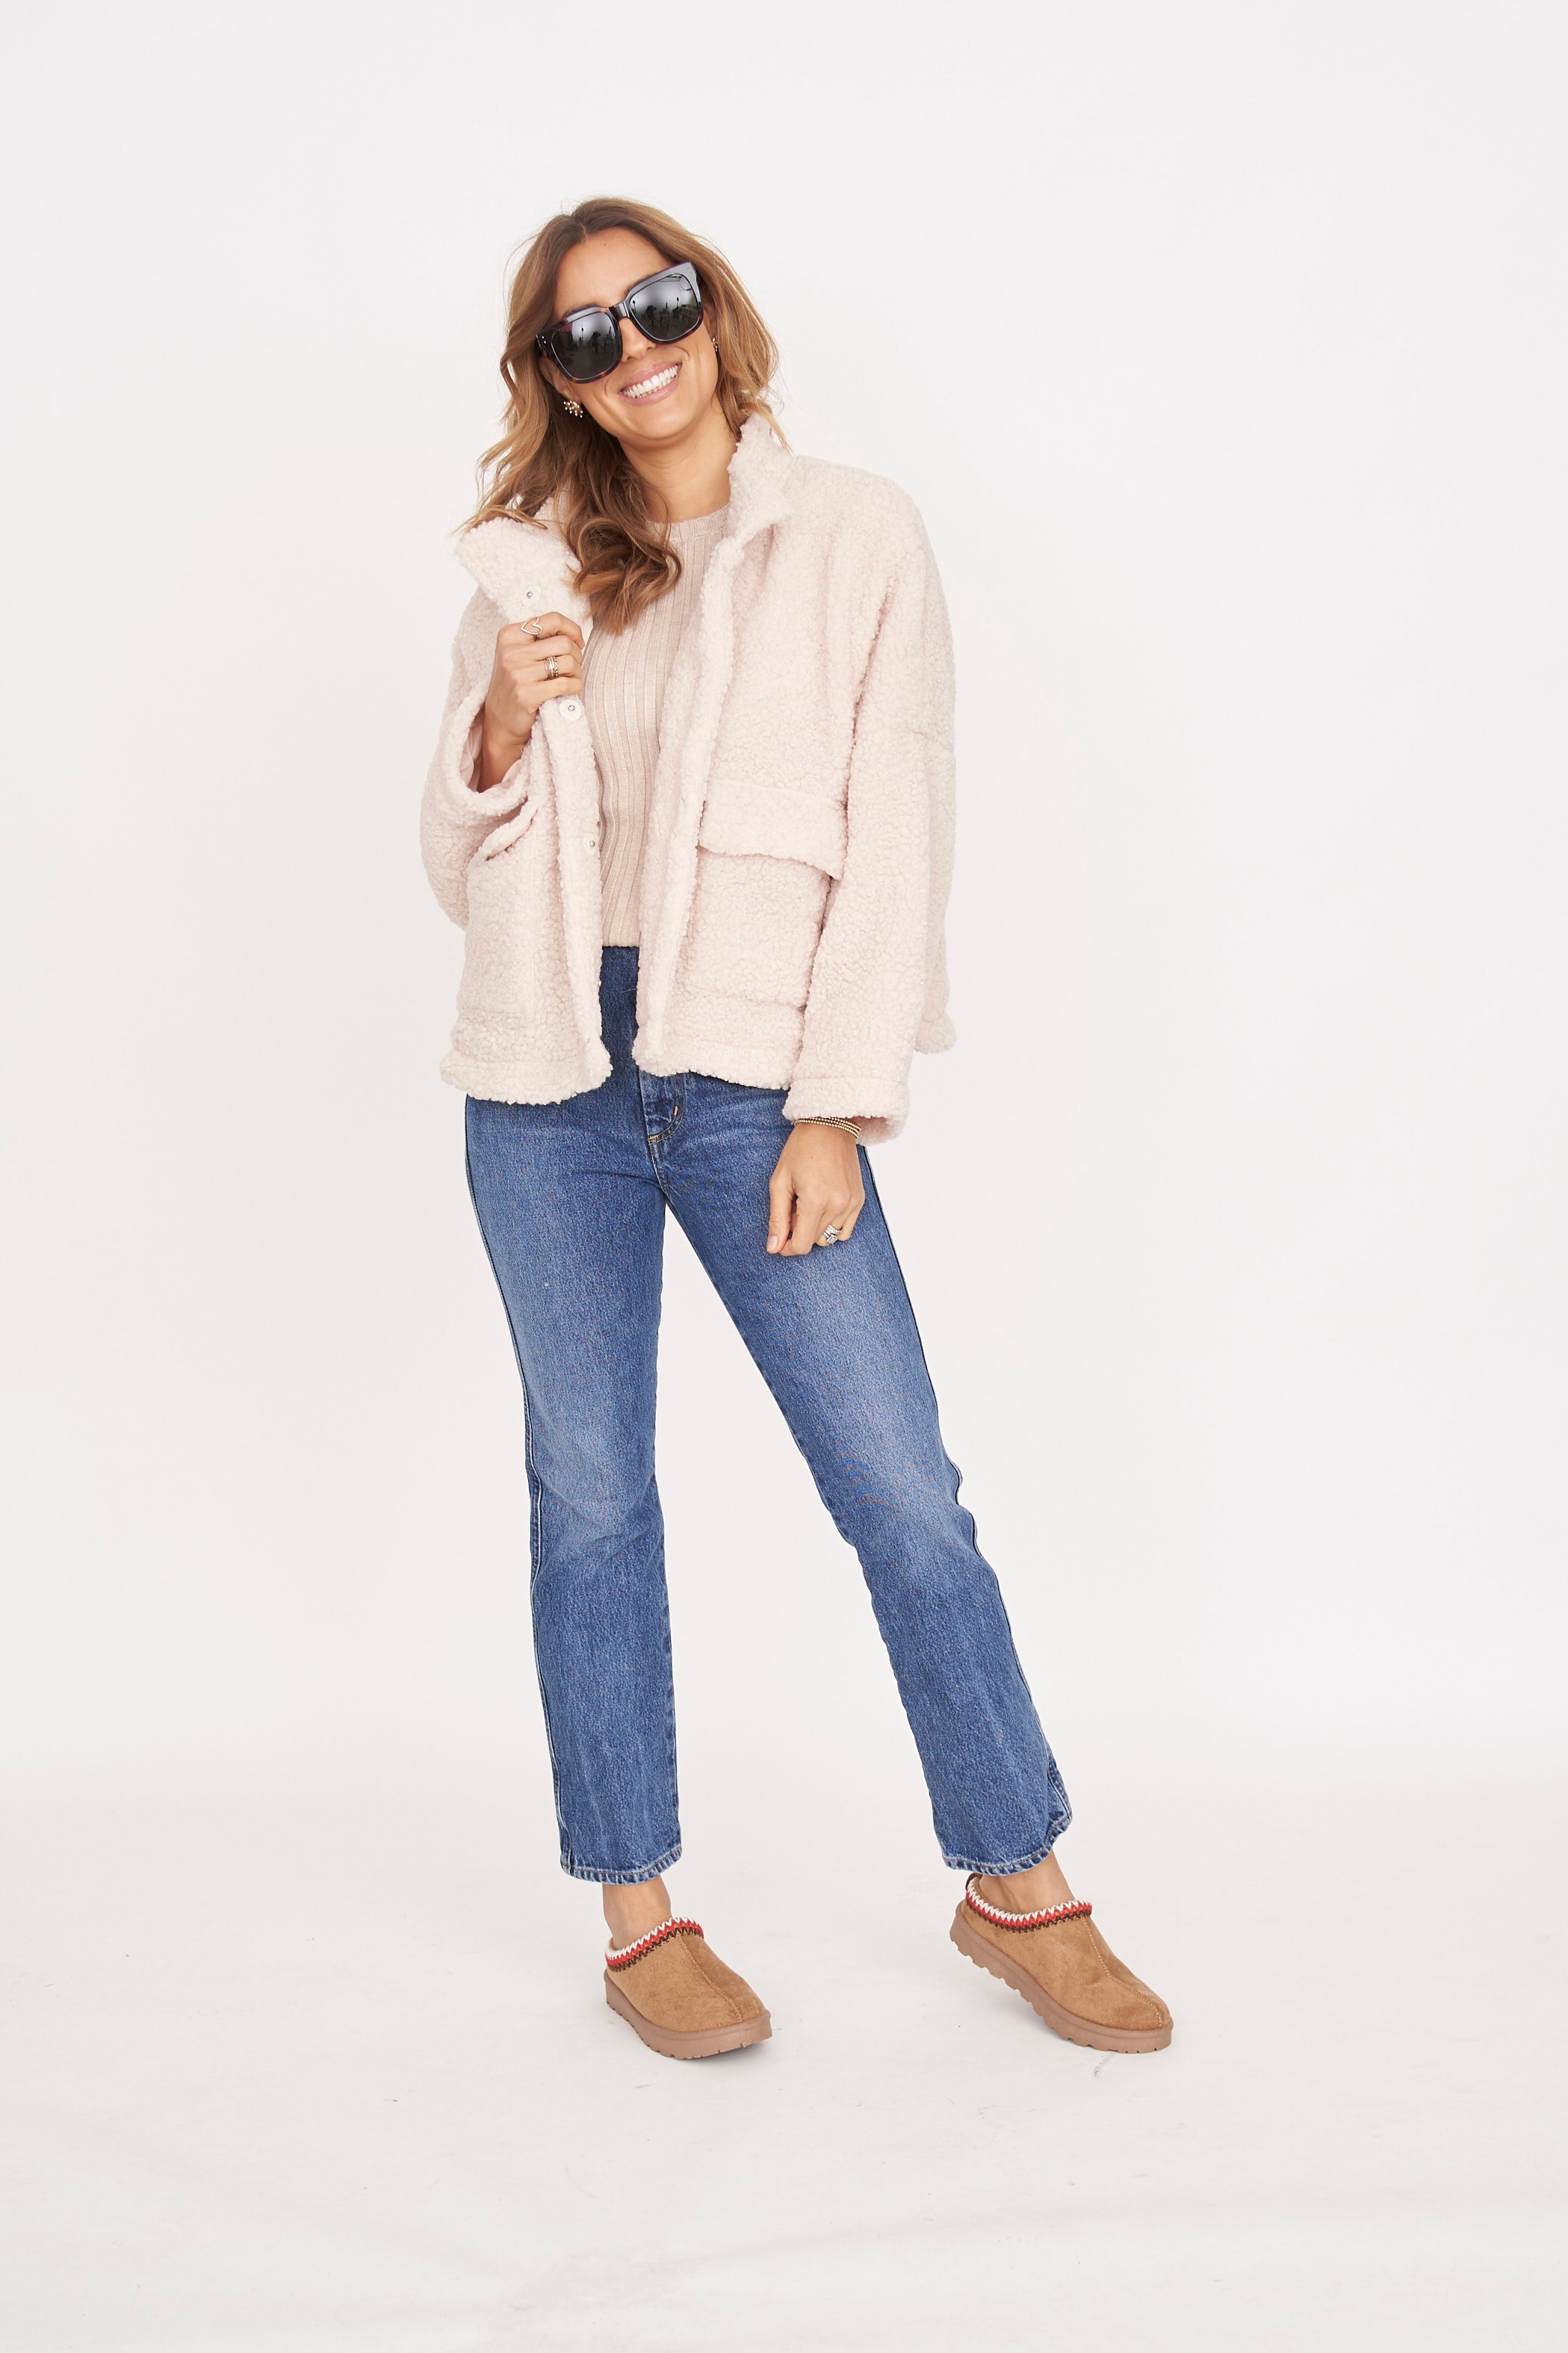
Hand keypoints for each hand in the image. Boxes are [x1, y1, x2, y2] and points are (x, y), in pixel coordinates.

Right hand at [476, 612, 584, 787]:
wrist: (499, 722)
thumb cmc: (515, 685)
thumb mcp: (518, 654)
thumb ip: (540, 639)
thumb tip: (575, 634)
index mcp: (510, 635)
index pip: (552, 619)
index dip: (572, 629)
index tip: (577, 642)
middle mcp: (511, 651)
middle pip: (563, 642)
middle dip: (576, 654)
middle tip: (572, 666)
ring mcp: (518, 673)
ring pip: (567, 662)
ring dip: (576, 672)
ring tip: (570, 678)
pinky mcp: (527, 694)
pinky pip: (566, 684)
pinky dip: (575, 686)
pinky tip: (570, 689)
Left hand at [766, 1124, 864, 1256]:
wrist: (830, 1125)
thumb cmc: (800, 1150)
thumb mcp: (780, 1182)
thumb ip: (777, 1219)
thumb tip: (773, 1248)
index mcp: (816, 1202)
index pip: (802, 1245)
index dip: (787, 1248)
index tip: (780, 1239)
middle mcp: (838, 1206)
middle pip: (815, 1241)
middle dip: (800, 1231)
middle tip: (793, 1206)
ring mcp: (852, 1204)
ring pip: (830, 1237)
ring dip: (816, 1228)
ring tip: (809, 1204)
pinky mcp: (859, 1200)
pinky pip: (846, 1229)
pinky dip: (832, 1224)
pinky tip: (823, 1205)